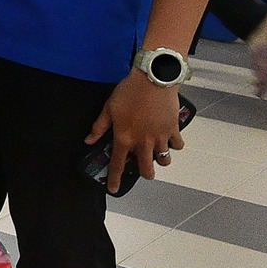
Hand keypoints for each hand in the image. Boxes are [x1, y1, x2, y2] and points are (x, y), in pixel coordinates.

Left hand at [85, 73, 184, 194]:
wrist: (153, 79)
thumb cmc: (129, 92)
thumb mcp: (109, 108)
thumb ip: (99, 126)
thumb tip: (89, 140)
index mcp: (125, 138)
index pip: (117, 164)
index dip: (114, 178)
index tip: (113, 188)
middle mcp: (143, 142)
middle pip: (146, 169)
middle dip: (144, 173)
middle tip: (142, 168)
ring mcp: (160, 137)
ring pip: (163, 160)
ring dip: (160, 160)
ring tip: (156, 153)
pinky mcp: (173, 130)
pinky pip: (177, 145)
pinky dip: (174, 145)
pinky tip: (169, 139)